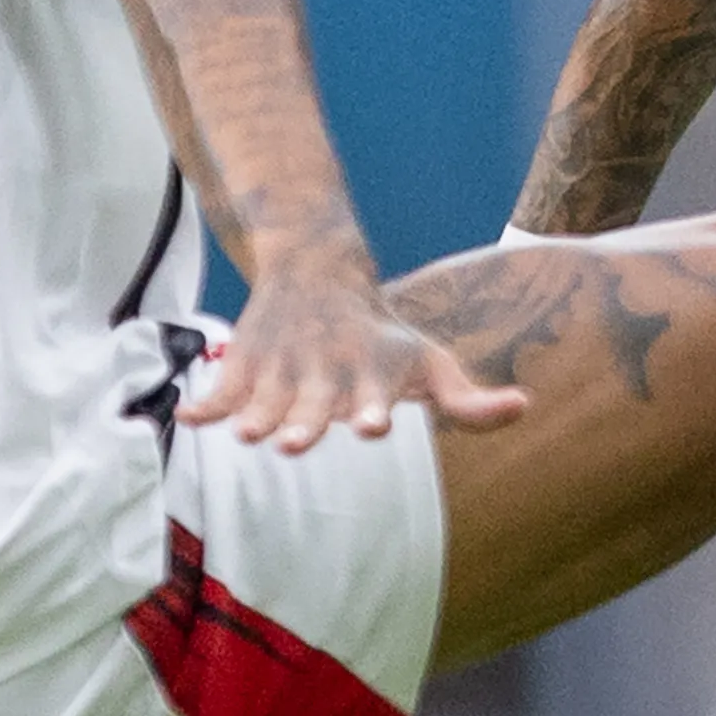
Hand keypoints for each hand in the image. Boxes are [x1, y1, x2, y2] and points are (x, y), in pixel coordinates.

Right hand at [181, 254, 527, 453]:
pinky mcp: (246, 362)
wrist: (319, 271)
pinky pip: (223, 386)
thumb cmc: (384, 336)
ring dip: (254, 415)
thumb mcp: (431, 362)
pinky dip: (206, 401)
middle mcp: (325, 372)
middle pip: (314, 405)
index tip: (371, 426)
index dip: (371, 411)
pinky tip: (189, 418)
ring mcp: (282, 367)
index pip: (373, 397)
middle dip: (307, 423)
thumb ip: (470, 400)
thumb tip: (526, 406)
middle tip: (295, 444)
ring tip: (244, 433)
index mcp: (370, 375)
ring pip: (267, 398)